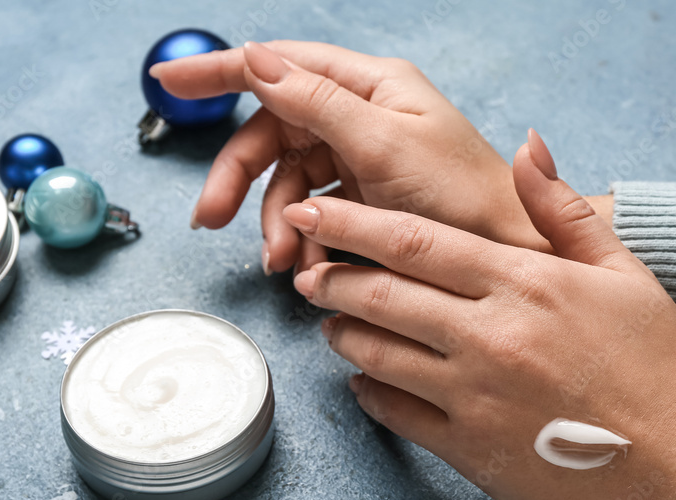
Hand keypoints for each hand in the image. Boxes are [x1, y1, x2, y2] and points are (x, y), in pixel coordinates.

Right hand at [150, 40, 548, 272]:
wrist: (508, 256)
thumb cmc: (463, 195)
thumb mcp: (384, 144)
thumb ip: (316, 101)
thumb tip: (255, 57)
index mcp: (370, 85)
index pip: (280, 66)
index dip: (220, 72)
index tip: (167, 81)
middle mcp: (362, 115)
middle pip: (274, 133)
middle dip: (241, 178)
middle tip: (210, 218)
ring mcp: (362, 158)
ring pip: (290, 181)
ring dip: (276, 222)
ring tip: (280, 262)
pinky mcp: (365, 198)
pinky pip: (314, 211)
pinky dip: (303, 239)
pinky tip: (306, 267)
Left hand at [281, 130, 675, 499]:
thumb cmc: (663, 367)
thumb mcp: (628, 274)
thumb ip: (564, 210)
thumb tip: (527, 145)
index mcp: (525, 284)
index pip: (415, 241)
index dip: (352, 223)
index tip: (313, 212)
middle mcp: (489, 336)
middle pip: (382, 295)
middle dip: (330, 278)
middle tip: (305, 269)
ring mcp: (474, 397)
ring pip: (377, 354)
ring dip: (343, 333)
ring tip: (330, 322)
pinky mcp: (469, 451)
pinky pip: (396, 416)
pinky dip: (369, 395)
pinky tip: (363, 384)